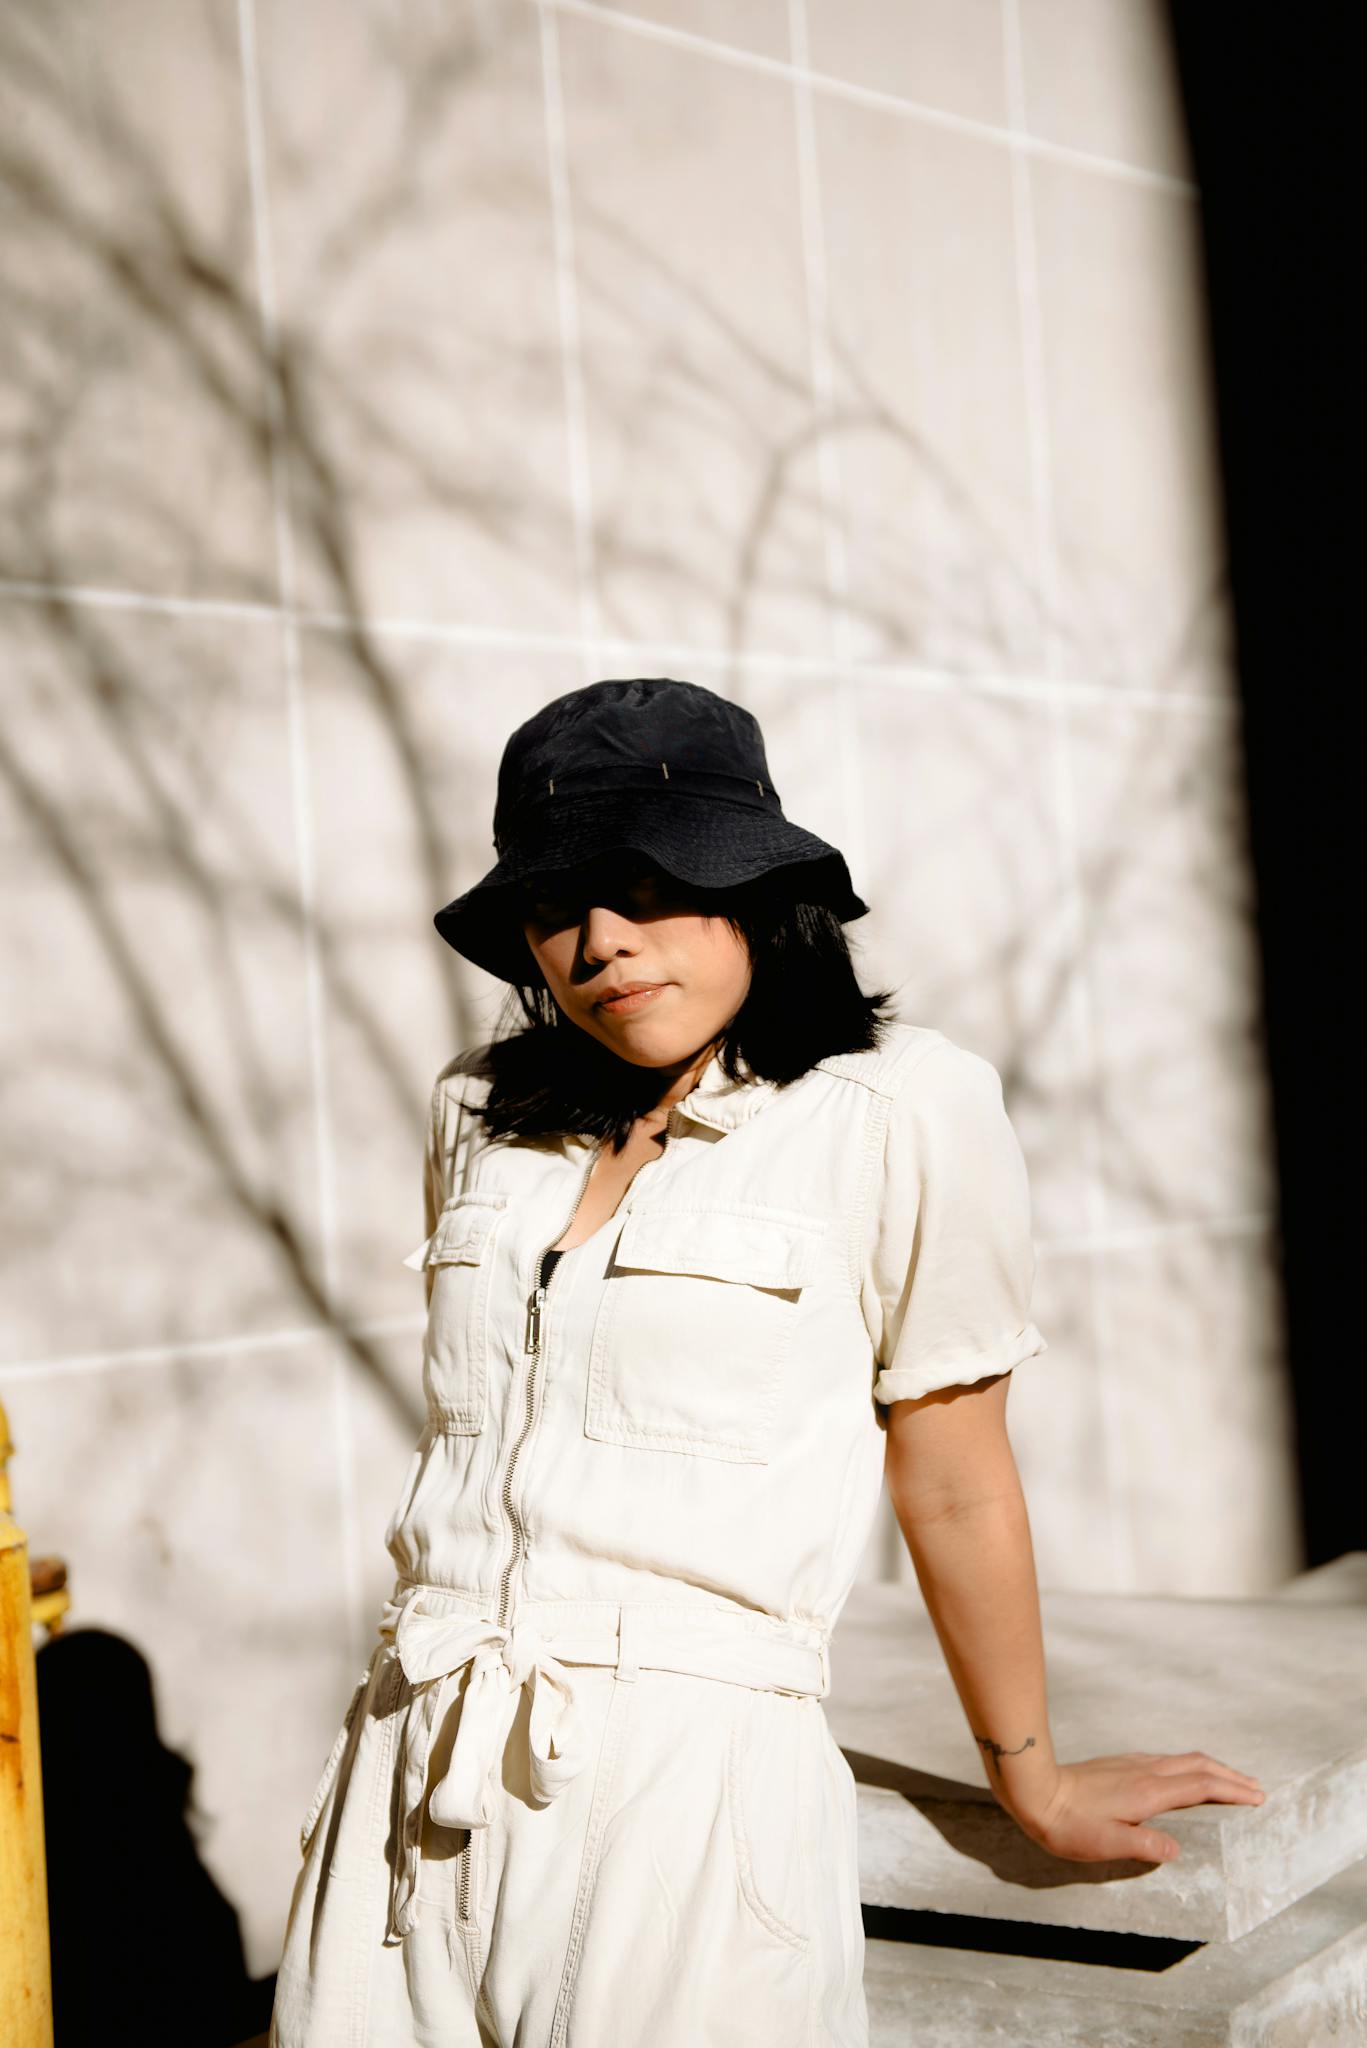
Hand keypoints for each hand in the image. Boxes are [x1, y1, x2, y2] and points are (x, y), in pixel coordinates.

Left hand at [1002, 1751, 1264, 1864]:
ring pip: (1182, 1760)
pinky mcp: (1120, 1764)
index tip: (1257, 1796)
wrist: (1034, 1788)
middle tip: (1255, 1787)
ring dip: (1211, 1768)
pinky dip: (1189, 1767)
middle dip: (1230, 1775)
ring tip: (1228, 1780)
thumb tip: (1177, 1849)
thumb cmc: (1069, 1824)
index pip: (1201, 1786)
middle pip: (1198, 1766)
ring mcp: (1132, 1764)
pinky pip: (1167, 1760)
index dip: (1232, 1790)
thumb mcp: (1107, 1843)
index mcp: (1149, 1792)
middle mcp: (1145, 1771)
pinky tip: (1184, 1776)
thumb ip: (1144, 1845)